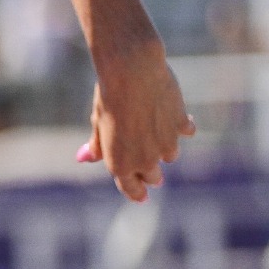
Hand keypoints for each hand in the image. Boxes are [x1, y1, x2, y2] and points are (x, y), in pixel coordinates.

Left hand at [77, 46, 195, 201]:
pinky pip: (185, 132)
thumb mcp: (98, 122)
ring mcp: (166, 144)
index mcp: (120, 163)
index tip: (142, 196)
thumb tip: (83, 158)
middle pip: (153, 176)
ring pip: (170, 155)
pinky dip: (181, 126)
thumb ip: (97, 144)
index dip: (136, 193)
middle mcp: (145, 159)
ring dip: (163, 146)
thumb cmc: (108, 97)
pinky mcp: (181, 126)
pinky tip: (174, 114)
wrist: (131, 72)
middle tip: (149, 168)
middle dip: (150, 173)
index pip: (131, 189)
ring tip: (152, 127)